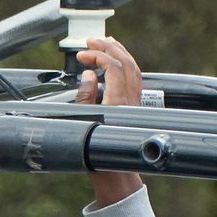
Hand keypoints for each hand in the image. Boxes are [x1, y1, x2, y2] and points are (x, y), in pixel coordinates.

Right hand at [77, 38, 147, 209]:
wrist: (115, 175)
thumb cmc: (98, 156)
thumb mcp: (83, 125)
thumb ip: (85, 98)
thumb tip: (88, 75)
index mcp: (117, 104)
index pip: (112, 68)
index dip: (97, 57)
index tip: (81, 56)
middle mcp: (130, 101)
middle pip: (126, 63)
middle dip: (109, 48)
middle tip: (92, 41)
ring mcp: (135, 103)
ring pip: (133, 69)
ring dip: (119, 53)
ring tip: (106, 43)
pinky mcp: (134, 108)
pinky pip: (134, 78)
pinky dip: (124, 65)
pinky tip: (115, 63)